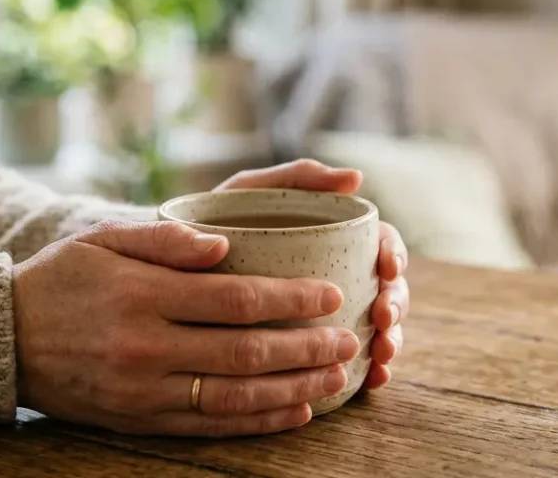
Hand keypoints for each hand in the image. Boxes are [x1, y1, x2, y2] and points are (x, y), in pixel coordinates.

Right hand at [13, 220, 359, 436]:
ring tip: (337, 378)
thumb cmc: (62, 278)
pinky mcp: (139, 421)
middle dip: (306, 347)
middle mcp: (145, 348)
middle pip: (245, 351)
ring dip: (295, 389)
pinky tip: (296, 414)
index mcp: (142, 296)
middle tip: (349, 339)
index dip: (290, 299)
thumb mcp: (104, 239)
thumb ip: (167, 240)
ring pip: (236, 395)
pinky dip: (259, 423)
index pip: (235, 300)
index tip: (330, 294)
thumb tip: (225, 243)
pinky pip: (210, 426)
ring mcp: (143, 391)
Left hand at [218, 159, 408, 388]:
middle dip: (395, 305)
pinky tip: (372, 379)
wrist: (163, 266)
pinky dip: (370, 370)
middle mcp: (340, 274)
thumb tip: (355, 178)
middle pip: (387, 288)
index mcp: (334, 237)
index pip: (381, 243)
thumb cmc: (214, 220)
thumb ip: (297, 176)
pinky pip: (351, 360)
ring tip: (381, 354)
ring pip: (377, 328)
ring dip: (389, 340)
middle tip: (382, 319)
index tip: (385, 269)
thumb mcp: (251, 190)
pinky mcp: (313, 347)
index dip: (392, 255)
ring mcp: (330, 313)